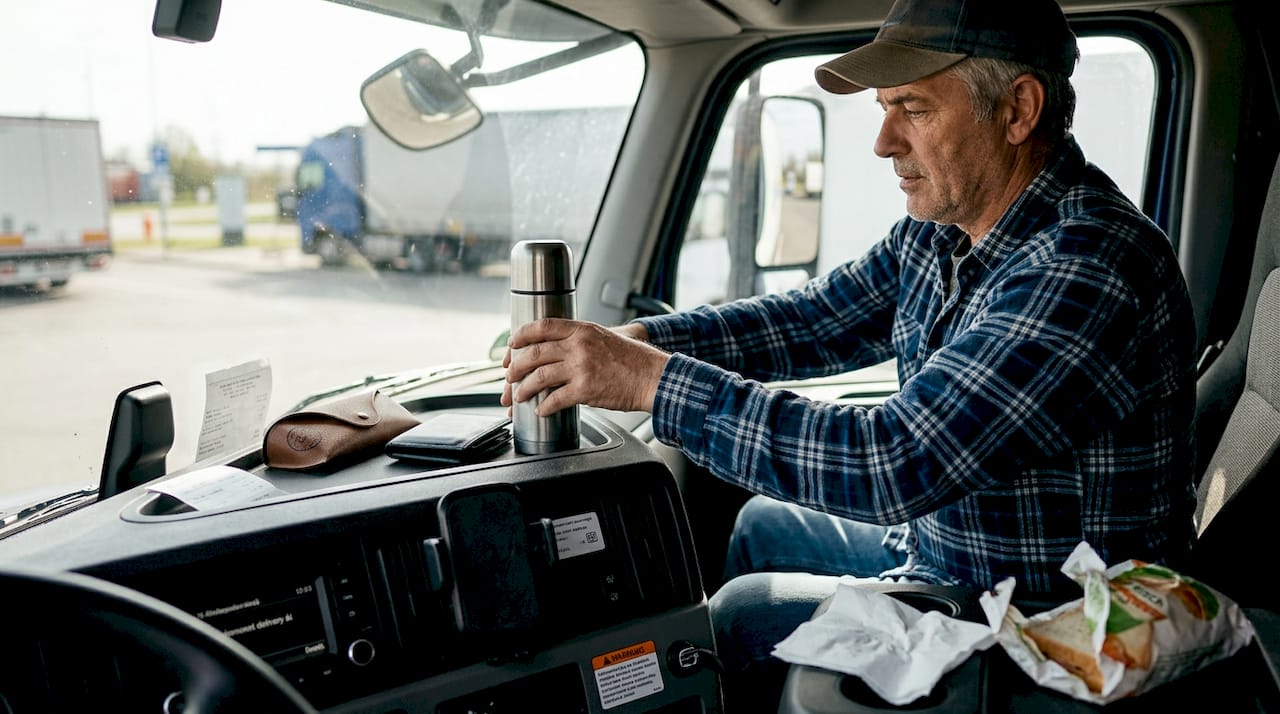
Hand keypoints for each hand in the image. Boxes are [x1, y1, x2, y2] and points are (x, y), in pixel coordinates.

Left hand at [501, 319, 667, 414]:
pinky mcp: (585, 390)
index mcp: (583, 329)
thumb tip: (566, 344)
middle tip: (509, 376)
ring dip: (524, 389)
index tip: (512, 345)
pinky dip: (544, 407)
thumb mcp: (609, 336)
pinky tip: (542, 410)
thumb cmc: (636, 361)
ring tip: (520, 397)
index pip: (542, 326)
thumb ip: (586, 338)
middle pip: (534, 353)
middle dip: (515, 367)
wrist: (655, 378)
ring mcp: (581, 367)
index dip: (522, 335)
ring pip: (539, 377)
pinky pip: (555, 399)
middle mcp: (579, 345)